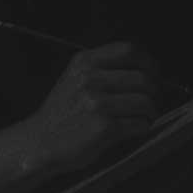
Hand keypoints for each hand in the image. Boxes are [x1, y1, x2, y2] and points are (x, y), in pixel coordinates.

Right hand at [17, 41, 167, 178]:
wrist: (38, 142)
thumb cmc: (63, 112)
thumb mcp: (76, 78)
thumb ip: (104, 67)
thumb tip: (148, 68)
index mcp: (85, 62)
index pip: (130, 50)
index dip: (148, 62)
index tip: (153, 75)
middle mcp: (90, 79)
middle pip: (143, 78)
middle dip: (154, 92)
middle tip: (151, 103)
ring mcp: (97, 103)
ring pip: (145, 101)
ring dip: (150, 111)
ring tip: (144, 117)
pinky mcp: (104, 127)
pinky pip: (139, 123)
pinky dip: (143, 126)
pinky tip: (135, 129)